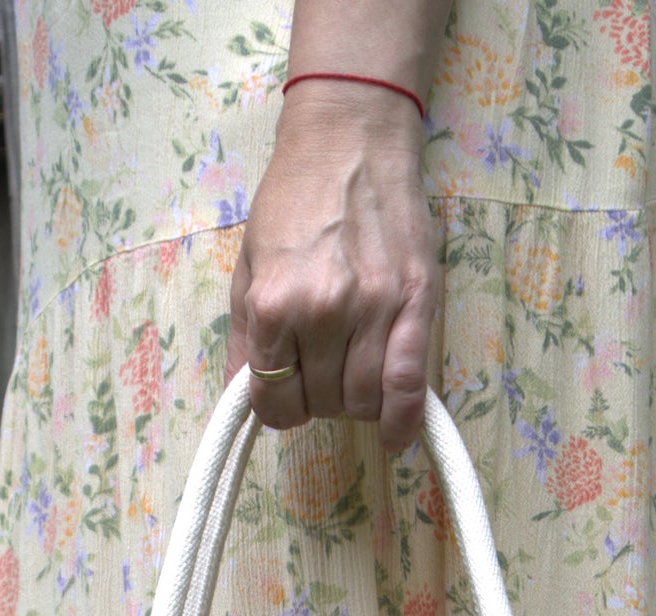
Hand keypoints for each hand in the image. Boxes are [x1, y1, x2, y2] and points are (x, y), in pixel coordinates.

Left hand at [226, 82, 439, 454]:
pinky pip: (409, 386)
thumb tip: (240, 398)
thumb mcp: (248, 266)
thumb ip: (243, 338)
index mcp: (272, 305)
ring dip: (356, 402)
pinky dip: (401, 421)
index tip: (288, 395)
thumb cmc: (293, 200)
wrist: (350, 140)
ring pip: (363, 402)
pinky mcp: (416, 303)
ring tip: (354, 373)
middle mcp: (321, 312)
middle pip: (322, 405)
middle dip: (319, 399)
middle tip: (322, 370)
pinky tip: (394, 434)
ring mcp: (373, 309)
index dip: (279, 408)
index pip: (273, 402)